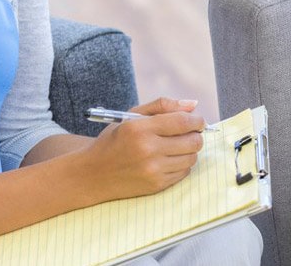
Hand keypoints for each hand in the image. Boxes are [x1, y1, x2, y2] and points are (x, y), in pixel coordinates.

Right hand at [78, 97, 206, 201]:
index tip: (197, 120)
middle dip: (196, 135)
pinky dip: (182, 164)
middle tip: (189, 133)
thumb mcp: (132, 116)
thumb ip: (163, 106)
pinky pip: (184, 172)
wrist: (93, 174)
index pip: (183, 121)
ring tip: (177, 146)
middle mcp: (148, 150)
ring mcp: (153, 170)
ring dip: (190, 150)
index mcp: (140, 128)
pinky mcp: (156, 185)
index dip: (197, 120)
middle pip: (192, 141)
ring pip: (192, 157)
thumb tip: (193, 104)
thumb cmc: (115, 140)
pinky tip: (169, 159)